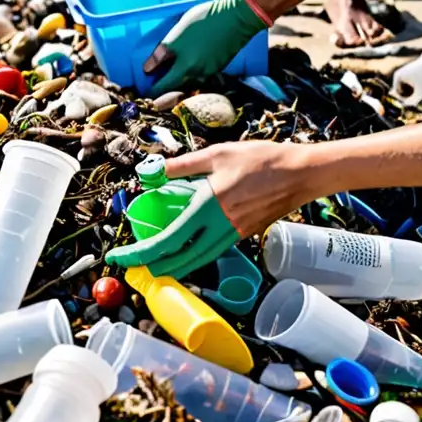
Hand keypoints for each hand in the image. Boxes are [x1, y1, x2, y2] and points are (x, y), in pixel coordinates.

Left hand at [105, 141, 313, 277]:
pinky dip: (194, 257)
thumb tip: (152, 170)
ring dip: (173, 266)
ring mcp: (234, 234)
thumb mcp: (216, 154)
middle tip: (132, 266)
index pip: (167, 240)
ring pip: (198, 260)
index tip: (120, 256)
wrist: (301, 173)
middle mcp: (219, 227)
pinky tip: (185, 251)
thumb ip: (181, 165)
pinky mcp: (244, 234)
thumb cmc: (260, 159)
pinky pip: (213, 251)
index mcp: (208, 207)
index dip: (140, 252)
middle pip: (180, 260)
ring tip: (153, 265)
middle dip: (153, 267)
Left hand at [144, 0, 270, 95]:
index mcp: (185, 68)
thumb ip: (162, 53)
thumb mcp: (177, 34)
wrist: (236, 17)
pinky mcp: (219, 66)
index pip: (164, 86)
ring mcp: (210, 71)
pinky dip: (192, 74)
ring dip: (179, 81)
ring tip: (171, 73)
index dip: (153, 89)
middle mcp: (197, 74)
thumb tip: (148, 68)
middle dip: (166, 87)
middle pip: (177, 87)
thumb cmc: (203, 21)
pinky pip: (201, 76)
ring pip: (190, 82)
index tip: (147, 90)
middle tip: (157, 82)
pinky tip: (189, 65)